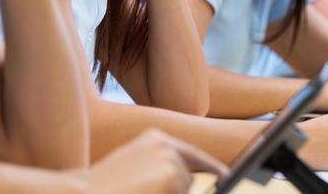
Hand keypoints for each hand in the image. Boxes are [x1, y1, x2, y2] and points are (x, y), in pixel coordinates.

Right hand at [74, 129, 227, 193]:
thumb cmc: (101, 188)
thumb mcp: (133, 169)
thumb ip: (160, 170)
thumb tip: (187, 180)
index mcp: (155, 139)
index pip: (194, 156)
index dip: (213, 169)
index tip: (226, 176)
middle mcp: (167, 145)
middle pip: (189, 181)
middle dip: (176, 192)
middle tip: (140, 190)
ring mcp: (171, 161)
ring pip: (184, 192)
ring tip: (136, 193)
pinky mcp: (172, 179)